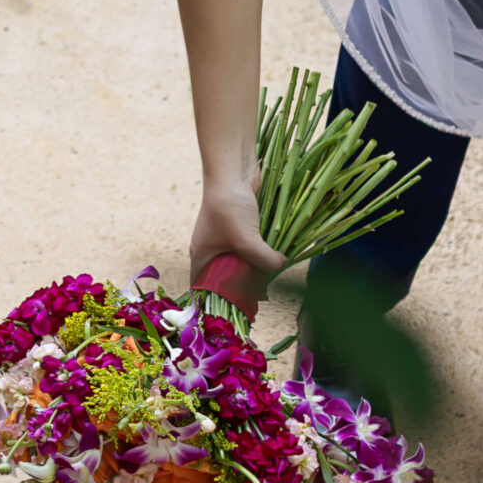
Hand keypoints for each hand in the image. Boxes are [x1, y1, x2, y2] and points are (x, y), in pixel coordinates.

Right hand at [189, 168, 285, 312]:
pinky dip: (262, 254)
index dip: (215, 302)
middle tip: (259, 301)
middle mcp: (212, 248)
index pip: (203, 287)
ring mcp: (228, 237)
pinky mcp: (243, 227)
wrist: (234, 169)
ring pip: (242, 263)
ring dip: (255, 270)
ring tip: (270, 285)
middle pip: (226, 278)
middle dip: (242, 288)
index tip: (234, 313)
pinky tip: (276, 261)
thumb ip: (263, 261)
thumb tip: (281, 267)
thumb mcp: (246, 240)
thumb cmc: (230, 206)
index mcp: (202, 255)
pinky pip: (252, 248)